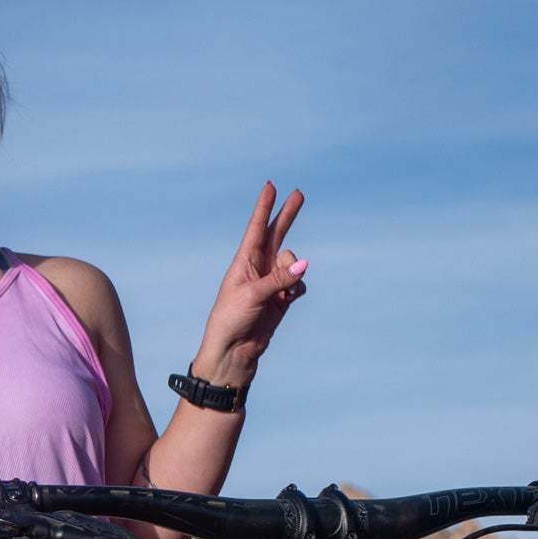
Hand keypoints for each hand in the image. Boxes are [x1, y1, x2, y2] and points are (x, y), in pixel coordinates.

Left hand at [198, 182, 306, 384]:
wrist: (233, 352)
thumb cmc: (231, 320)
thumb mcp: (253, 295)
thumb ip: (280, 278)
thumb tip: (305, 264)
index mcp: (243, 262)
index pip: (256, 228)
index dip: (264, 207)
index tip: (270, 186)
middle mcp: (258, 268)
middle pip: (277, 235)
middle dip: (288, 215)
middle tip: (299, 194)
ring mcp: (271, 282)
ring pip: (293, 263)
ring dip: (292, 274)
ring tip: (279, 294)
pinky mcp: (282, 298)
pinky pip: (299, 284)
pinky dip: (297, 289)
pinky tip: (286, 301)